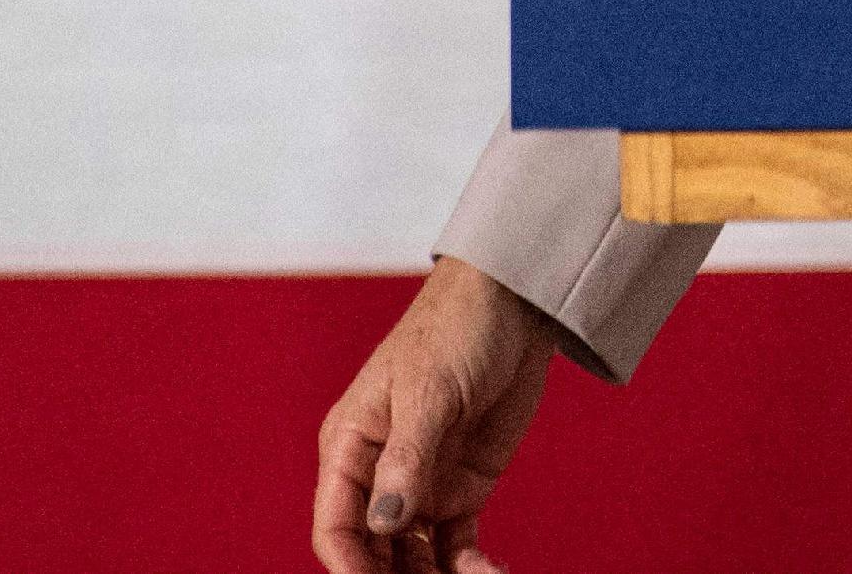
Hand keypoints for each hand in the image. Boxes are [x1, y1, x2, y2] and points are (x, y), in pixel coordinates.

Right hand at [314, 258, 556, 573]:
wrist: (515, 304)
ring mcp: (422, 485)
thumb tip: (384, 523)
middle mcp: (380, 475)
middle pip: (371, 551)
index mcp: (351, 446)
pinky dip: (468, 568)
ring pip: (413, 558)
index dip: (349, 566)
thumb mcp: (428, 391)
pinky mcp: (463, 488)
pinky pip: (456, 546)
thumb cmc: (455, 328)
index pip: (336, 524)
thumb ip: (407, 459)